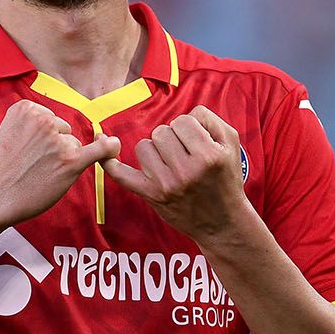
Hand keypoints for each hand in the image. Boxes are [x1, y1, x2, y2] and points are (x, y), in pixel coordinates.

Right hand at [0, 100, 119, 226]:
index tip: (24, 151)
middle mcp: (44, 120)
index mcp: (26, 108)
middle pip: (63, 131)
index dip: (40, 138)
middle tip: (29, 166)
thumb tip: (63, 129)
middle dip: (53, 148)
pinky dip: (109, 149)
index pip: (49, 118)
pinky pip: (99, 151)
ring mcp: (58, 141)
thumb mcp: (6, 134)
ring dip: (62, 160)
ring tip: (36, 174)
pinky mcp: (70, 162)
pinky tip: (114, 147)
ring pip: (73, 146)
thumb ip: (32, 126)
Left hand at [103, 105, 247, 242]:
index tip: (196, 142)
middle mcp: (187, 171)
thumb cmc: (226, 178)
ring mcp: (167, 185)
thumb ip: (209, 119)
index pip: (183, 121)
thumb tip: (185, 111)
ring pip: (144, 146)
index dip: (188, 128)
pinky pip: (122, 174)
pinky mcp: (152, 196)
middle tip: (184, 155)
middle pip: (161, 132)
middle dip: (171, 138)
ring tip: (171, 164)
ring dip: (155, 150)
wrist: (222, 222)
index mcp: (208, 156)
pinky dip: (110, 163)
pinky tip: (104, 146)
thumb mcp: (230, 144)